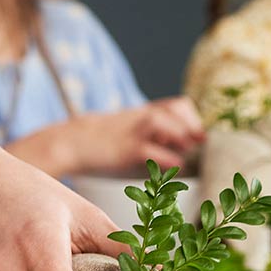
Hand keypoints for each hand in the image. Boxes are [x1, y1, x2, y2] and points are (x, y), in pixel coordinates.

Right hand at [50, 97, 205, 176]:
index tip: (198, 136)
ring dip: (181, 136)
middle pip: (177, 107)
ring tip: (187, 152)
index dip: (192, 119)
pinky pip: (149, 150)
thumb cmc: (104, 140)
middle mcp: (142, 117)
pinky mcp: (125, 149)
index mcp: (145, 112)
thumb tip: (180, 154)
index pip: (178, 105)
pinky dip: (166, 158)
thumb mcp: (129, 129)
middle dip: (192, 125)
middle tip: (198, 144)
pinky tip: (175, 166)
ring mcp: (133, 132)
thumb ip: (151, 135)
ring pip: (163, 121)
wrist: (71, 142)